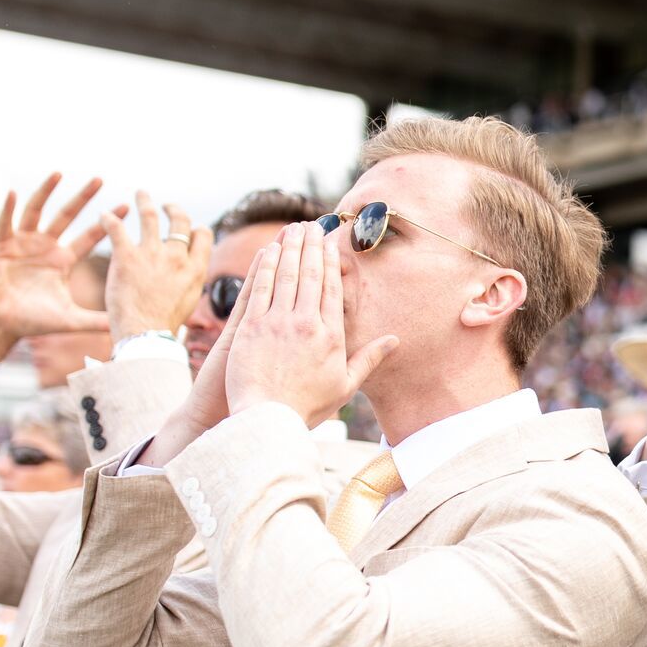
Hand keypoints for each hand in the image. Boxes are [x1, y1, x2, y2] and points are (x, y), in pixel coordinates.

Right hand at [0, 174, 113, 361]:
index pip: (90, 237)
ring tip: (58, 173)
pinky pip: (4, 224)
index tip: (126, 207)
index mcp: (62, 260)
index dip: (107, 224)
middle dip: (83, 198)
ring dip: (46, 192)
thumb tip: (126, 327)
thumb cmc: (31, 322)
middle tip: (100, 178)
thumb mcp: (70, 320)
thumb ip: (96, 321)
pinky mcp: (1, 246)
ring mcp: (23, 243)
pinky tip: (12, 192)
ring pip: (36, 211)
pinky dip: (7, 209)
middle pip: (66, 216)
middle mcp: (45, 246)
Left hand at [105, 190, 210, 339]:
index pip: (202, 236)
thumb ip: (187, 283)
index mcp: (195, 269)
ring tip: (140, 194)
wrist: (145, 336)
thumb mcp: (187, 303)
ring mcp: (152, 255)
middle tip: (165, 206)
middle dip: (173, 209)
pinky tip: (103, 215)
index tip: (189, 228)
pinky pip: (116, 229)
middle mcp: (176, 257)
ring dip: (145, 201)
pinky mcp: (126, 257)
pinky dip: (108, 219)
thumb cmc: (164, 328)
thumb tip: (188, 279)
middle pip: (179, 222)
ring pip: (150, 217)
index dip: (196, 228)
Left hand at [223, 223, 397, 428]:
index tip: (329, 243)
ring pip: (286, 275)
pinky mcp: (251, 327)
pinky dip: (266, 266)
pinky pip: (260, 288)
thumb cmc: (306, 407)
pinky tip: (269, 249)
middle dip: (311, 246)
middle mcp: (306, 324)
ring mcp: (277, 324)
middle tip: (311, 225)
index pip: (332, 289)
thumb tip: (395, 340)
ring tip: (292, 229)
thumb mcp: (345, 385)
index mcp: (330, 336)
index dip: (330, 262)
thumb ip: (369, 358)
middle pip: (311, 275)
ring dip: (290, 248)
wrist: (267, 421)